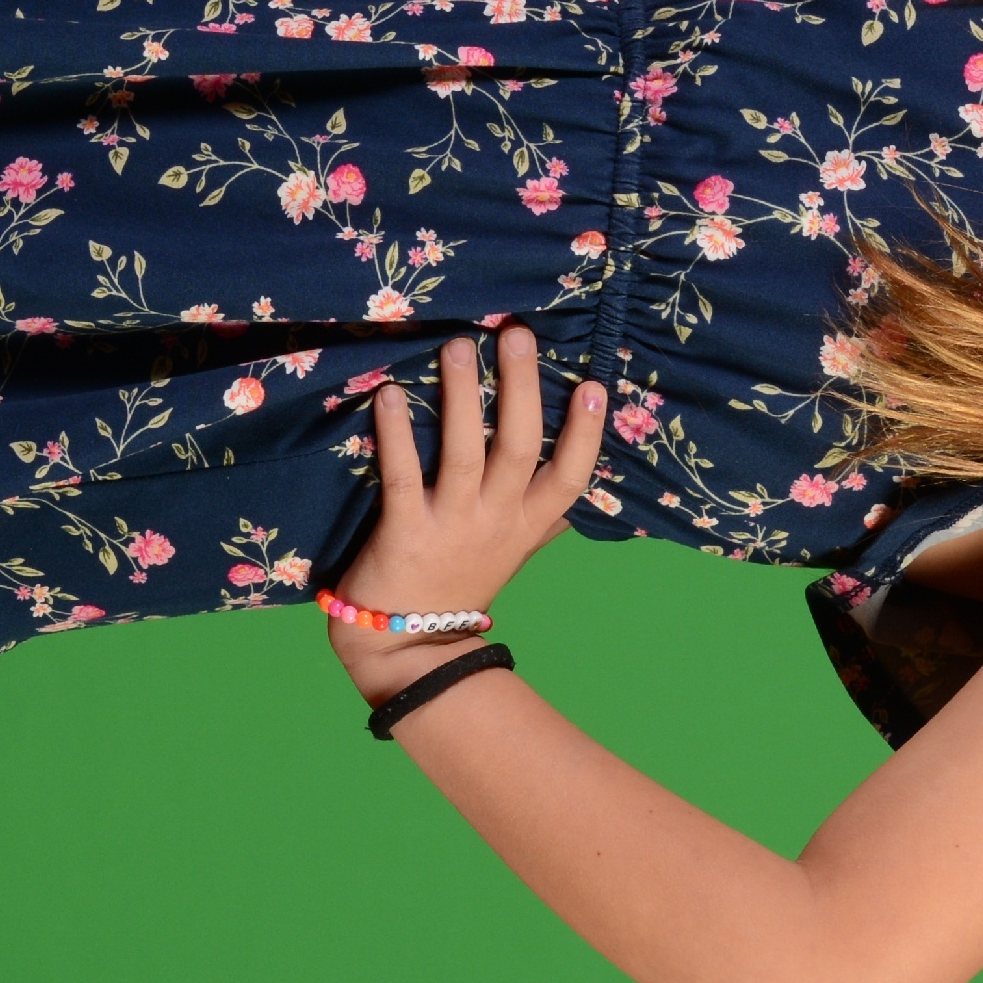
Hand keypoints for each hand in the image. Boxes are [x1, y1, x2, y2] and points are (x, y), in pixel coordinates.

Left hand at [327, 327, 605, 700]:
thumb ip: (546, 516)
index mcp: (527, 524)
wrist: (410, 647)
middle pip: (517, 447)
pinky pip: (402, 474)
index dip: (583, 433)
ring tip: (459, 345)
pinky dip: (396, 434)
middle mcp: (497, 519)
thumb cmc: (462, 586)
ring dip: (461, 395)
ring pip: (464, 451)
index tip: (592, 387)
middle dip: (521, 388)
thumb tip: (582, 479)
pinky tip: (390, 395)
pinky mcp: (404, 530)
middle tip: (518, 334)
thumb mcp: (516, 551)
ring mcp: (452, 524)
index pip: (569, 475)